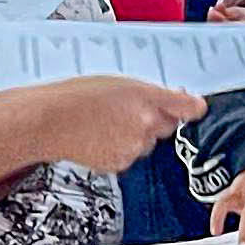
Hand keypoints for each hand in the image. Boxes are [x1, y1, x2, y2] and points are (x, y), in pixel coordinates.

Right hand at [43, 76, 205, 176]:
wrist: (50, 122)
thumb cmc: (76, 96)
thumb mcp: (118, 81)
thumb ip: (149, 93)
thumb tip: (173, 99)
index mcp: (147, 97)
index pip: (189, 107)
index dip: (192, 107)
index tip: (194, 107)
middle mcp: (145, 124)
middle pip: (167, 126)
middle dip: (155, 120)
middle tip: (129, 111)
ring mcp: (133, 147)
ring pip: (147, 143)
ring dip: (136, 136)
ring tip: (107, 124)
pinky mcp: (120, 163)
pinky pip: (130, 156)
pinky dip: (120, 149)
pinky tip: (101, 137)